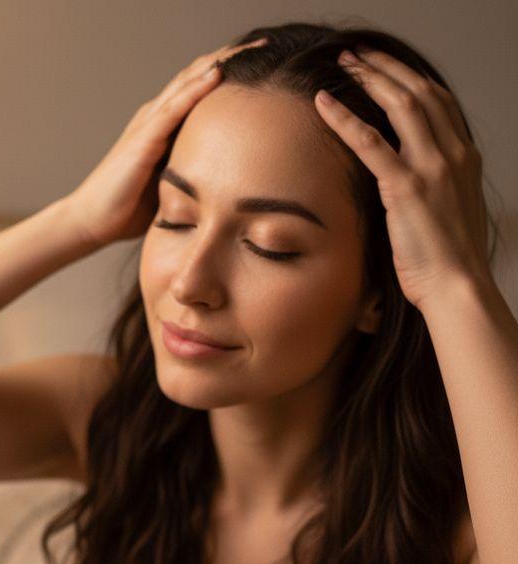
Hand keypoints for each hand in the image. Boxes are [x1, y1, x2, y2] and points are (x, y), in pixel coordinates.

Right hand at [63, 37, 269, 248]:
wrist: (92, 221)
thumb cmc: (128, 209)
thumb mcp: (171, 184)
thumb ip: (193, 171)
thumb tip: (229, 179)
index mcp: (164, 125)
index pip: (200, 88)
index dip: (230, 71)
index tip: (263, 63)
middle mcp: (156, 116)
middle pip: (198, 75)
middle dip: (232, 57)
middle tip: (266, 43)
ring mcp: (148, 124)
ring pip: (188, 82)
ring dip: (219, 63)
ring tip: (250, 48)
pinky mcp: (142, 140)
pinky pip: (173, 108)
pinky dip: (195, 89)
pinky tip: (217, 75)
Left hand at [316, 46, 491, 310]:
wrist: (457, 284)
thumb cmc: (447, 261)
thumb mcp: (446, 214)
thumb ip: (431, 189)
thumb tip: (406, 187)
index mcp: (464, 158)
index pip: (438, 102)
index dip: (409, 79)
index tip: (385, 67)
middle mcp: (453, 154)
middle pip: (419, 92)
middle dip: (387, 68)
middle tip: (358, 55)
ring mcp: (432, 167)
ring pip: (400, 106)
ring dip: (369, 79)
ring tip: (343, 65)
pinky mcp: (406, 187)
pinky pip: (370, 143)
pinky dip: (345, 119)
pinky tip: (324, 104)